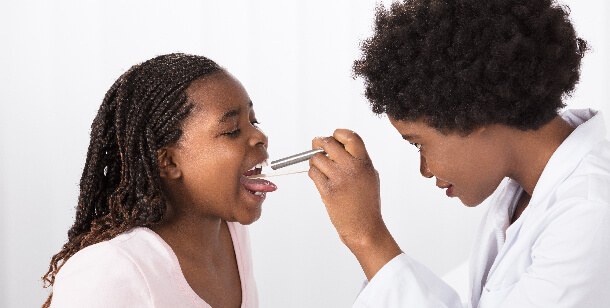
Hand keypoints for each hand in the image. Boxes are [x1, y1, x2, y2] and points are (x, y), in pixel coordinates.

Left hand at [309, 129, 400, 279]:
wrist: (364, 227)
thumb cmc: (366, 203)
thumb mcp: (370, 176)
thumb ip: (357, 160)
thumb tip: (337, 146)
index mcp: (364, 162)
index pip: (349, 137)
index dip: (338, 134)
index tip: (333, 137)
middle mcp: (352, 168)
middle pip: (328, 143)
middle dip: (318, 142)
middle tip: (315, 145)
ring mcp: (339, 179)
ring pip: (317, 158)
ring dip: (315, 162)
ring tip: (321, 170)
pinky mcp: (328, 191)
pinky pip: (313, 173)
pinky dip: (313, 174)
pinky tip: (320, 181)